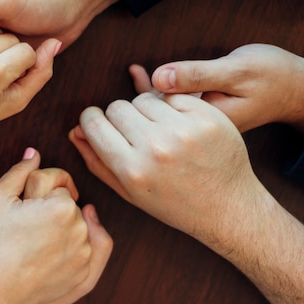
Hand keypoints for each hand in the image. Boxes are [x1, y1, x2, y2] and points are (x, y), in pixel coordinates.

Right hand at [0, 148, 111, 303]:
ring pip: (75, 224)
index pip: (57, 183)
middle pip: (68, 203)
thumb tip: (34, 154)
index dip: (37, 192)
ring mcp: (83, 250)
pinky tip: (44, 256)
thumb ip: (19, 171)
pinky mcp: (84, 269)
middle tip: (26, 226)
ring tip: (34, 242)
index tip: (23, 206)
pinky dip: (68, 247)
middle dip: (50, 208)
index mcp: (60, 206)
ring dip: (60, 227)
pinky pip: (81, 247)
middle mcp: (79, 227)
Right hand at [70, 92, 265, 245]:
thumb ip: (96, 161)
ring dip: (145, 110)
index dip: (91, 119)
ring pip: (144, 98)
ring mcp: (184, 131)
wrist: (228, 207)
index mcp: (132, 169)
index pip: (94, 123)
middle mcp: (156, 148)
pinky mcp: (207, 118)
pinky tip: (178, 125)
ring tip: (156, 129)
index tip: (97, 122)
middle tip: (132, 131)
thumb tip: (74, 131)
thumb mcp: (129, 192)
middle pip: (117, 107)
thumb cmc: (173, 203)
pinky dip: (171, 106)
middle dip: (119, 116)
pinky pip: (173, 96)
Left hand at [150, 44, 303, 133]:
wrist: (295, 91)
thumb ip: (197, 75)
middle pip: (156, 118)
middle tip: (133, 76)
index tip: (135, 78)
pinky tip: (141, 75)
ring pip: (162, 113)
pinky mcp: (202, 118)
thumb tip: (158, 77)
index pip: (160, 113)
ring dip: (146, 95)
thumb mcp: (237, 72)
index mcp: (204, 124)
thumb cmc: (272, 79)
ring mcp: (199, 128)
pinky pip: (172, 107)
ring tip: (135, 72)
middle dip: (139, 102)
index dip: (144, 98)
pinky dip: (157, 90)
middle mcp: (198, 132)